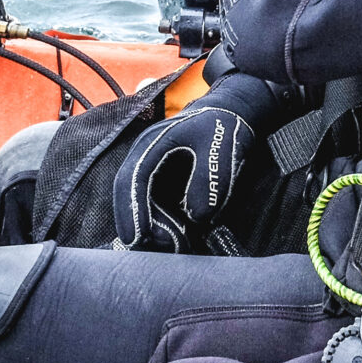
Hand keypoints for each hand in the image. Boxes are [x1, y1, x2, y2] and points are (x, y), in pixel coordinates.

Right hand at [113, 101, 255, 252]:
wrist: (230, 116)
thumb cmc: (221, 126)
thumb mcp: (218, 147)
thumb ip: (210, 178)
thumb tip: (197, 216)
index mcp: (151, 145)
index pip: (131, 180)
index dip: (131, 210)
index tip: (137, 238)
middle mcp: (145, 162)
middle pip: (132, 199)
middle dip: (144, 226)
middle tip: (168, 246)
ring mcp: (154, 176)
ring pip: (145, 210)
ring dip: (157, 230)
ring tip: (182, 243)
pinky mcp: (165, 188)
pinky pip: (160, 212)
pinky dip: (168, 227)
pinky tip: (186, 237)